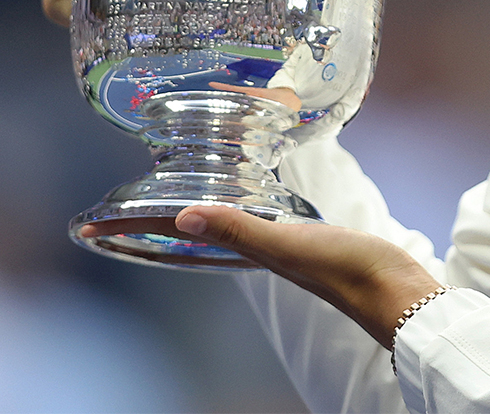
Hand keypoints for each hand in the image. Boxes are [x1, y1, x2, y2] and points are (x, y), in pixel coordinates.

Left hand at [80, 208, 442, 349]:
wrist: (404, 295)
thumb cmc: (352, 271)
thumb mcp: (294, 247)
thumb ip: (243, 231)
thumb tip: (184, 215)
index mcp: (248, 251)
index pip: (176, 231)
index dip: (131, 225)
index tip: (86, 223)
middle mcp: (256, 250)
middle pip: (188, 228)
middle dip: (148, 217)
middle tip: (113, 206)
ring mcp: (281, 246)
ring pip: (217, 223)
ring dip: (186, 210)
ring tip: (163, 194)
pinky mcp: (307, 239)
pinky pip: (251, 218)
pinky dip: (230, 206)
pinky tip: (240, 198)